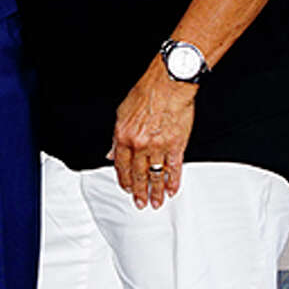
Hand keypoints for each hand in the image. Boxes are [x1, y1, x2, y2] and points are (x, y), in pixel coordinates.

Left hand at [110, 63, 195, 208]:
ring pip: (155, 175)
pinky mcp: (176, 145)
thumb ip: (116, 137)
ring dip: (156, 191)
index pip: (121, 166)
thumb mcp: (122, 113)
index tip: (126, 189)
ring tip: (156, 202)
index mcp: (124, 137)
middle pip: (138, 175)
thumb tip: (112, 154)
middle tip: (140, 203)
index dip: (124, 180)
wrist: (167, 84)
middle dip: (139, 192)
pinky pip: (174, 168)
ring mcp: (158, 147)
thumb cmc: (146, 94)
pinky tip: (172, 190)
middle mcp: (140, 145)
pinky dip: (173, 181)